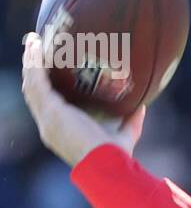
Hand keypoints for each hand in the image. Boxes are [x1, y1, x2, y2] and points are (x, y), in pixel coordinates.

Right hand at [21, 31, 145, 167]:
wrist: (107, 166)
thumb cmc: (115, 156)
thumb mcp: (123, 134)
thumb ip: (131, 121)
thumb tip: (142, 106)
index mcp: (59, 130)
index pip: (45, 104)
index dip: (43, 86)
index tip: (46, 69)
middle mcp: (48, 125)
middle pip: (33, 92)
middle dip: (32, 70)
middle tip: (35, 48)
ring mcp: (47, 118)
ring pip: (31, 84)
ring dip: (30, 61)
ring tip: (33, 41)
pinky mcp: (51, 110)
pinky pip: (37, 81)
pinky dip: (34, 63)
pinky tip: (36, 46)